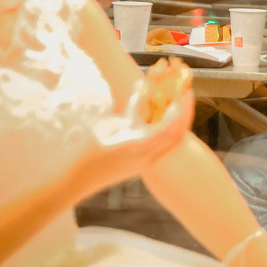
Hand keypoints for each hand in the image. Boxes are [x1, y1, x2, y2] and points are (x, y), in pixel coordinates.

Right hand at [72, 89, 193, 200]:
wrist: (80, 179)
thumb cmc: (90, 151)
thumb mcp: (110, 126)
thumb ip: (131, 108)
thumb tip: (144, 87)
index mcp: (140, 148)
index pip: (172, 128)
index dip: (182, 109)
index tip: (185, 92)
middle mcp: (149, 158)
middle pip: (178, 135)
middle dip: (186, 114)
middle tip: (185, 94)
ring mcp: (148, 163)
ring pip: (173, 141)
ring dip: (178, 121)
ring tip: (176, 102)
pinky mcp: (145, 164)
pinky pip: (164, 145)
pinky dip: (168, 129)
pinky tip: (162, 116)